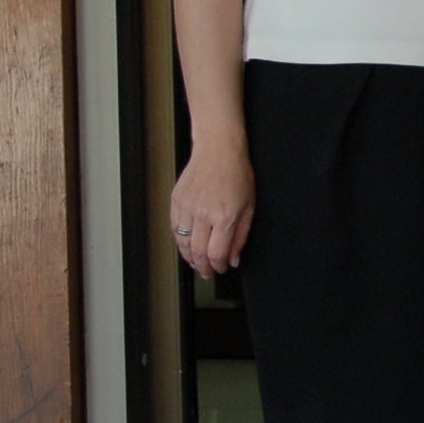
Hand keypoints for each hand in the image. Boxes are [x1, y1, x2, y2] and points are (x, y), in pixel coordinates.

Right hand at [171, 140, 253, 278]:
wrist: (218, 150)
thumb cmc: (237, 174)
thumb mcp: (249, 207)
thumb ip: (240, 236)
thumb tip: (233, 259)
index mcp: (224, 217)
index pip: (216, 254)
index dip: (218, 266)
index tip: (221, 268)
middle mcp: (203, 214)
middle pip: (197, 253)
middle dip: (202, 267)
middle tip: (207, 272)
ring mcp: (187, 207)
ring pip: (182, 243)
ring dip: (189, 257)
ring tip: (196, 262)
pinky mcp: (176, 201)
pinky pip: (174, 228)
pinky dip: (179, 240)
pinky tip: (187, 244)